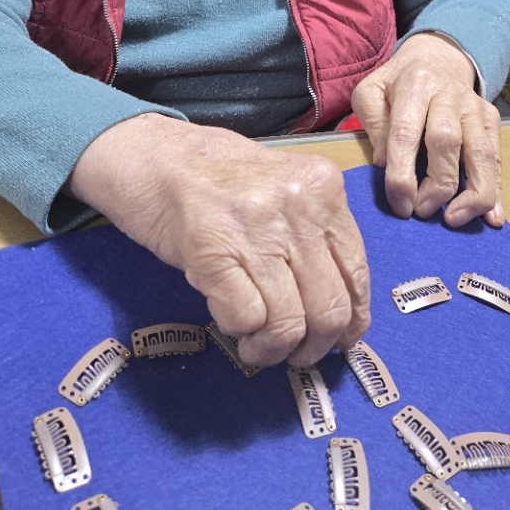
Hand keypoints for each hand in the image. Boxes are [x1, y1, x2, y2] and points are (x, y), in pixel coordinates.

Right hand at [65, 113, 369, 367]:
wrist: (153, 156)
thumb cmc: (220, 179)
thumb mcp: (285, 192)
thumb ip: (315, 236)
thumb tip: (342, 313)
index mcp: (322, 187)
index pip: (357, 273)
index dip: (351, 320)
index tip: (338, 340)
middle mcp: (297, 205)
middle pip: (329, 308)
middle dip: (313, 346)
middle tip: (294, 352)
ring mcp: (256, 228)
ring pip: (289, 324)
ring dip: (272, 349)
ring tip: (255, 344)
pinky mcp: (212, 251)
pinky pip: (245, 320)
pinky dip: (239, 332)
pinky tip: (229, 321)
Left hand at [351, 32, 503, 228]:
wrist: (437, 56)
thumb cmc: (397, 83)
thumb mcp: (371, 92)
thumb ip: (373, 123)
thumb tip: (385, 163)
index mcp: (414, 84)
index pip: (406, 133)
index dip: (402, 174)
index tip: (400, 205)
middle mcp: (448, 94)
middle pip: (447, 141)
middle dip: (436, 184)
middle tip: (422, 211)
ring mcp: (474, 107)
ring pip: (482, 152)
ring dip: (472, 192)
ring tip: (455, 219)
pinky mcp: (491, 119)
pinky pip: (497, 158)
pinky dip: (496, 190)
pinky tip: (492, 218)